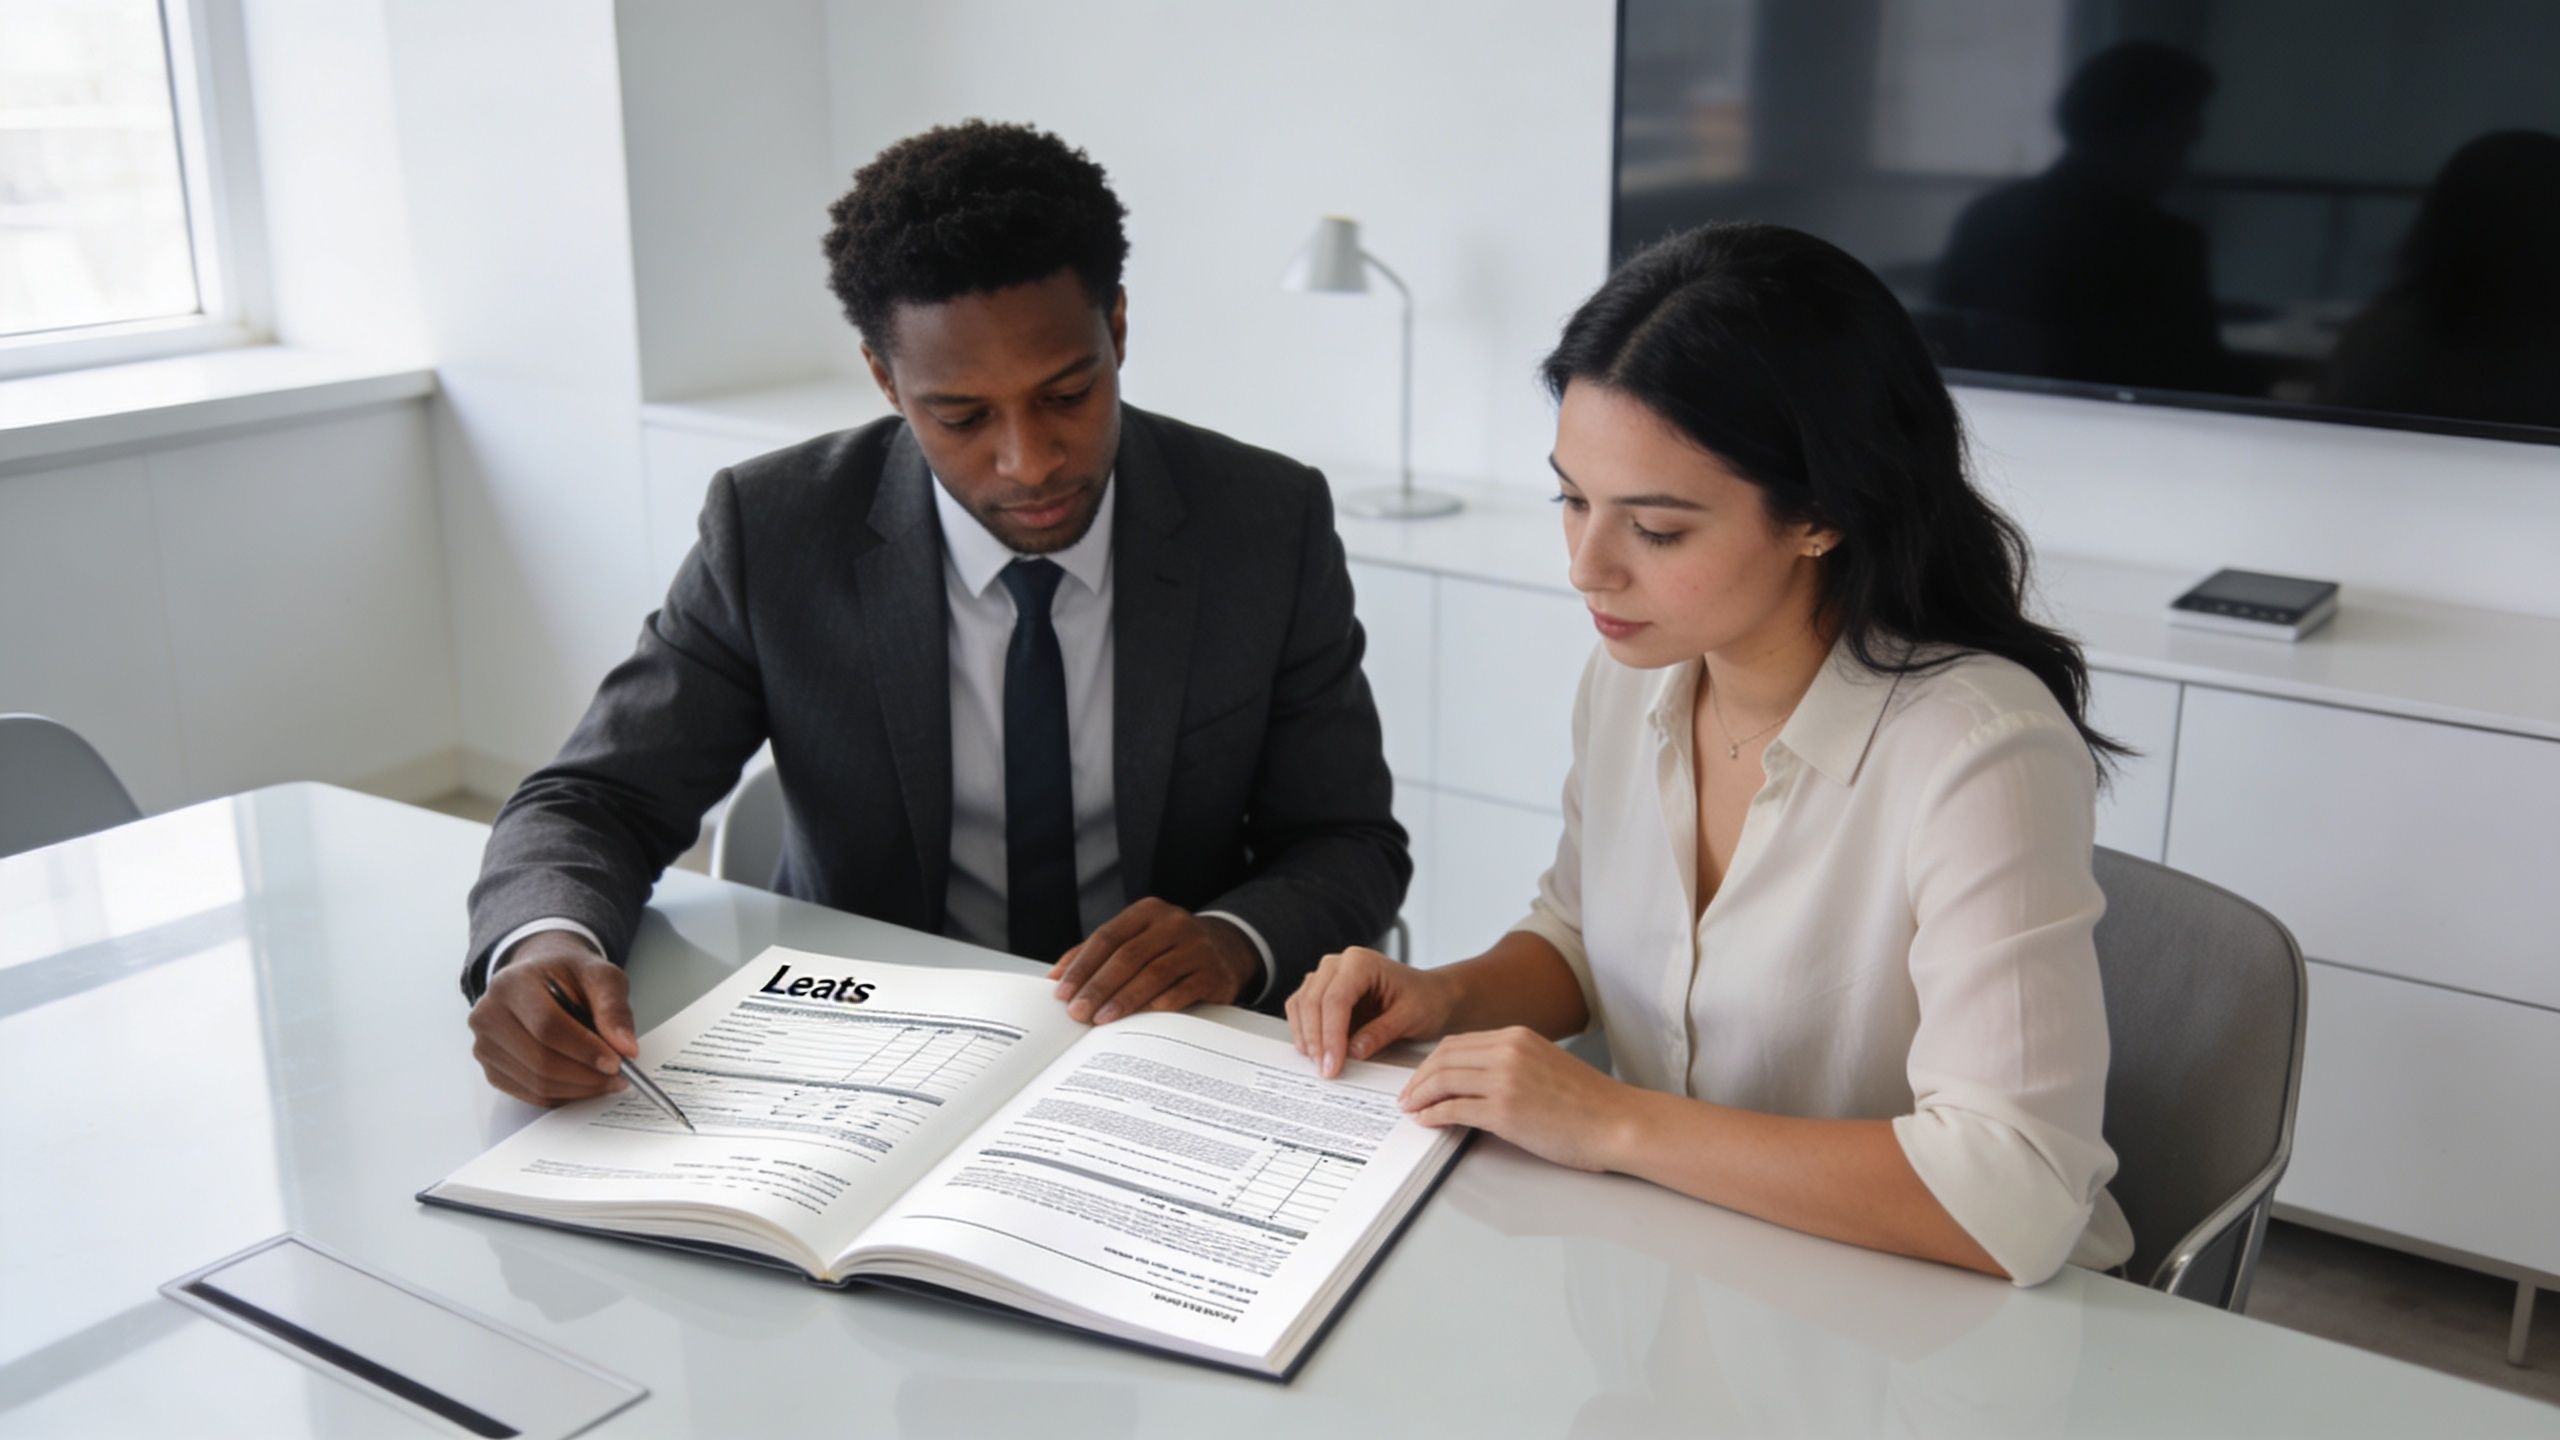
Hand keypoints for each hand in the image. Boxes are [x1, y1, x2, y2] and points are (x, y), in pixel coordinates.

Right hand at [466, 932, 636, 1104]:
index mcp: (512, 984)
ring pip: (536, 1082)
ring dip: (578, 1089)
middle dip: (585, 1075)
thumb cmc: (569, 977)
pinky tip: (584, 1084)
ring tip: (606, 1080)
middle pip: (540, 1060)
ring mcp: (485, 1045)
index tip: (616, 1062)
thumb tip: (626, 1048)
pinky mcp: (491, 1069)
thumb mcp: (600, 976)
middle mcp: (488, 1015)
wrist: (541, 979)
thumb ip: (614, 1008)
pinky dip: (563, 1095)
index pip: (547, 1025)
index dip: (584, 1048)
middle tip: (618, 1077)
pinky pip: (530, 1095)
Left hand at [1046, 898, 1259, 1024]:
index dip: (1083, 965)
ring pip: (1154, 974)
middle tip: (1078, 1012)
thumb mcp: (1136, 940)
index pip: (1108, 937)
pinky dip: (1158, 1006)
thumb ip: (1097, 954)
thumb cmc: (1168, 948)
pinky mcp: (1215, 973)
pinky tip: (1139, 1021)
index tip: (1063, 992)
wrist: (1227, 951)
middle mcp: (1175, 923)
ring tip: (1101, 1020)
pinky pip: (1183, 991)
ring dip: (1124, 999)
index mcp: (1148, 911)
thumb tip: (1055, 977)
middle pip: (1128, 956)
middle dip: (1098, 986)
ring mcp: (1198, 947)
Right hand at [1286, 945, 1458, 1078]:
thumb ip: (1381, 1033)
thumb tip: (1353, 1051)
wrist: (1431, 995)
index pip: (1335, 999)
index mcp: (1361, 962)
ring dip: (1306, 1036)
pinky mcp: (1322, 991)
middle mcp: (1339, 964)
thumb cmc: (1424, 999)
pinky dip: (1304, 1031)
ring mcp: (1327, 976)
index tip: (1332, 1065)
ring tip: (1320, 1064)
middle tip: (1325, 1070)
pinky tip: (1315, 1051)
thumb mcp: (1410, 1017)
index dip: (1331, 1035)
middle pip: (1313, 1001)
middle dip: (1316, 1040)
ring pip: (1302, 1004)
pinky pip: (1302, 1008)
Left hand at [1398, 1027, 1632, 1172]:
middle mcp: (1508, 1051)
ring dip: (1420, 1096)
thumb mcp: (1545, 1064)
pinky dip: (1433, 1115)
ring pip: (1443, 1080)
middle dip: (1418, 1078)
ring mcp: (1505, 1080)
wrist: (1618, 1122)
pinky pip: (1454, 1109)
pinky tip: (1427, 1121)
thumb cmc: (1588, 1103)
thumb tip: (1474, 1079)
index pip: (1458, 1043)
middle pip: (1443, 1058)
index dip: (1431, 1062)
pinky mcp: (1504, 1111)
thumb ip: (1511, 1063)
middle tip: (1407, 1095)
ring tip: (1411, 1109)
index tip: (1420, 1077)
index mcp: (1517, 1036)